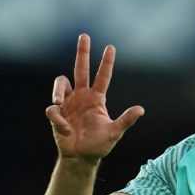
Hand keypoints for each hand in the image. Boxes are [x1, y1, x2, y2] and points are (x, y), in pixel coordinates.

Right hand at [45, 34, 144, 163]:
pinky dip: (58, 119)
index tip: (111, 47)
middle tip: (84, 36)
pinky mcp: (56, 114)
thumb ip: (126, 120)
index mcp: (97, 99)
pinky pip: (53, 110)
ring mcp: (68, 103)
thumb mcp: (115, 133)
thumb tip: (141, 109)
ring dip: (57, 91)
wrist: (81, 158)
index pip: (103, 76)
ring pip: (60, 83)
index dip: (107, 62)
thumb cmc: (99, 145)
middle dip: (83, 52)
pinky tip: (65, 129)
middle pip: (81, 69)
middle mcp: (82, 96)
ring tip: (58, 102)